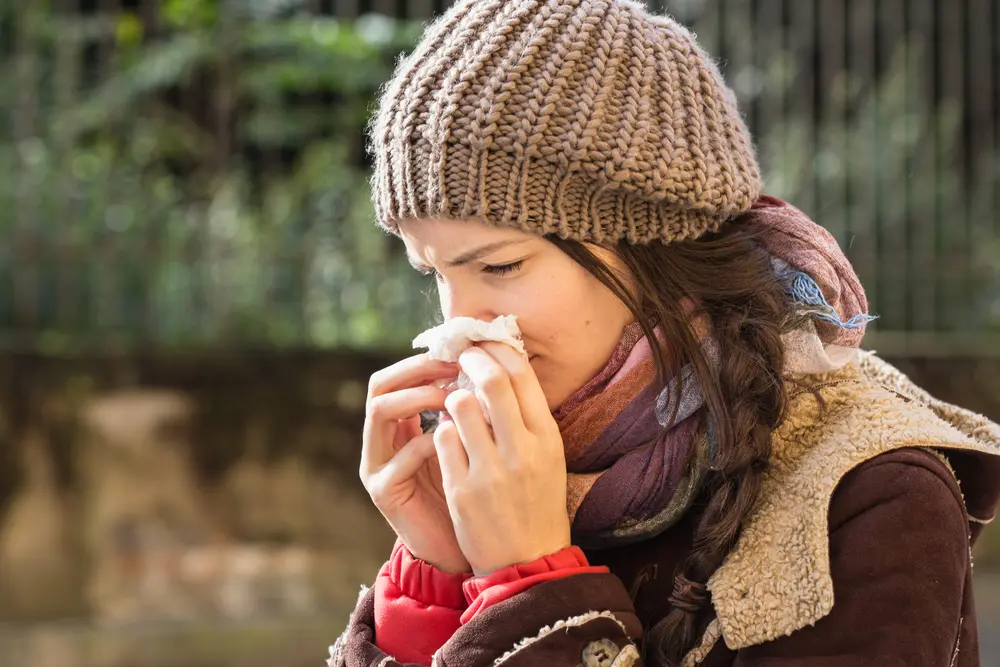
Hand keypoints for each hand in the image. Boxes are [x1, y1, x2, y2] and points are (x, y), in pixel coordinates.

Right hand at [359, 353, 470, 572]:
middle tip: (453, 366)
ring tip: (453, 398)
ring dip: (418, 396)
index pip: (399, 374)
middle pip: (379, 385)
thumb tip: (490, 360)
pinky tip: (455, 440)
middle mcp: (383, 440)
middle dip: (417, 369)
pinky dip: (428, 440)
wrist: (478, 550)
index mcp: (402, 423)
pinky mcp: (384, 492)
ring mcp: (379, 464)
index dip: (427, 358)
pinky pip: (401, 456)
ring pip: (380, 411)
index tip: (462, 351)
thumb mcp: (476, 440)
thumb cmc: (481, 491)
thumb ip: (470, 407)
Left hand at [434, 342, 570, 575]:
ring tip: (453, 405)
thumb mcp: (547, 456)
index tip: (483, 341)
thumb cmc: (537, 501)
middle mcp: (522, 449)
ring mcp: (491, 470)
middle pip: (491, 380)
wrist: (528, 561)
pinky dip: (441, 432)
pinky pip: (442, 439)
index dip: (498, 349)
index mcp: (547, 437)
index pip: (522, 375)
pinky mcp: (462, 489)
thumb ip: (526, 417)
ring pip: (459, 405)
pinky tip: (447, 440)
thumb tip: (500, 367)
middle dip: (470, 360)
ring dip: (451, 398)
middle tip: (459, 355)